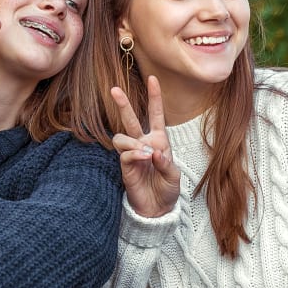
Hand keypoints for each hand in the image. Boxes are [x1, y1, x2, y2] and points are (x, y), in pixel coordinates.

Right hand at [111, 75, 179, 216]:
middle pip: (130, 119)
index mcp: (159, 140)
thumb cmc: (167, 189)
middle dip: (122, 104)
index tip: (153, 78)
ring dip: (133, 142)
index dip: (154, 97)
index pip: (155, 114)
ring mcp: (132, 155)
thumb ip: (165, 163)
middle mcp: (144, 143)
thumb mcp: (174, 175)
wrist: (158, 209)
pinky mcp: (125, 167)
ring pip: (121, 137)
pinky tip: (143, 159)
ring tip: (144, 153)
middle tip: (114, 89)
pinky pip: (124, 154)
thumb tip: (151, 151)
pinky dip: (134, 154)